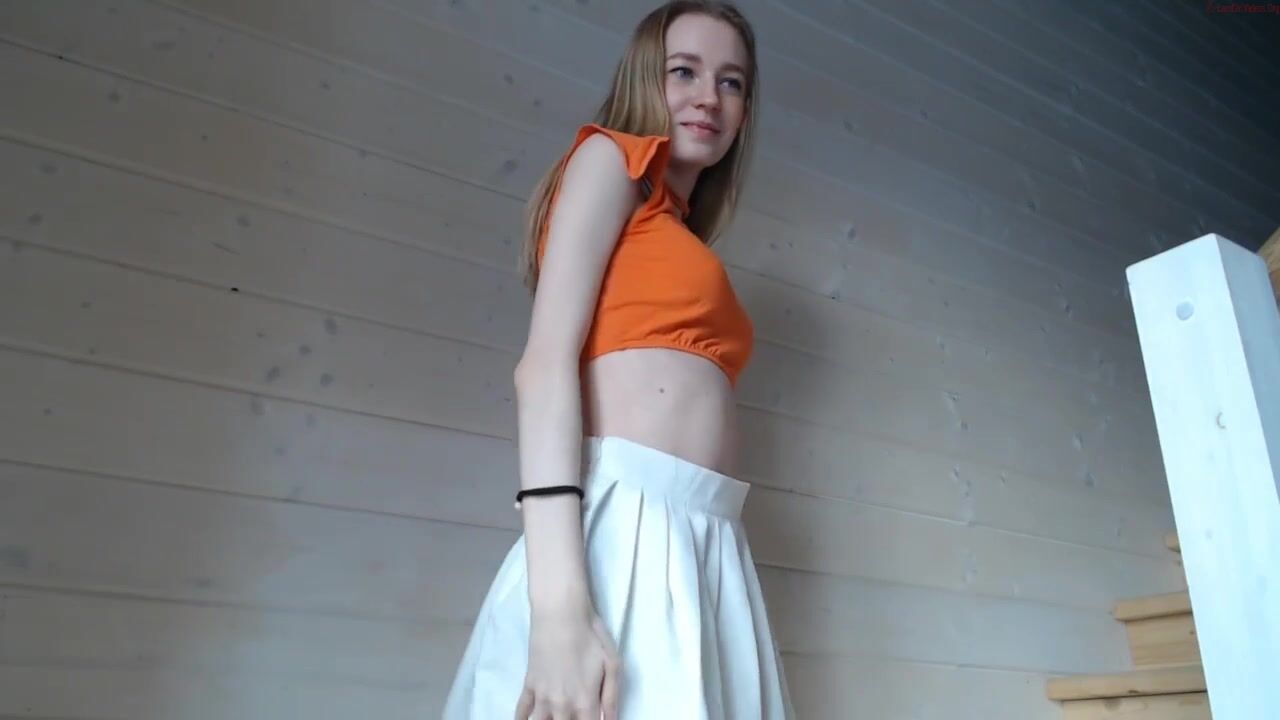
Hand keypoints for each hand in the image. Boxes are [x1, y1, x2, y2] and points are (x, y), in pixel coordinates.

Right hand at [515, 605, 620, 719]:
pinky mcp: (528, 684)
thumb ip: (612, 698)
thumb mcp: (612, 665)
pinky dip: (521, 719)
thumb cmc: (591, 636)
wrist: (560, 613)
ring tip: (553, 717)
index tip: (592, 719)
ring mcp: (541, 696)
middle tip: (572, 715)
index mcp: (584, 702)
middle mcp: (561, 705)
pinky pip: (521, 710)